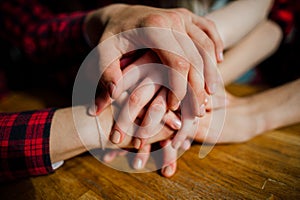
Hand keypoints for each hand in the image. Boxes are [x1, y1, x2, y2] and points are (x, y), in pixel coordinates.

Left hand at [84, 3, 223, 116]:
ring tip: (211, 94)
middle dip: (199, 86)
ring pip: (206, 45)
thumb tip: (115, 94)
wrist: (119, 15)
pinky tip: (220, 60)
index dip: (178, 88)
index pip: (176, 62)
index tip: (173, 107)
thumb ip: (106, 73)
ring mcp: (182, 15)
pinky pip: (209, 29)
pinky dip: (216, 45)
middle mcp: (173, 19)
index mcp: (153, 28)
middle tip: (199, 110)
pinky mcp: (188, 15)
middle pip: (195, 57)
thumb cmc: (111, 37)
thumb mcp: (102, 53)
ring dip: (211, 71)